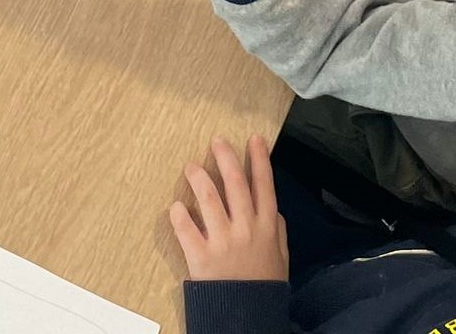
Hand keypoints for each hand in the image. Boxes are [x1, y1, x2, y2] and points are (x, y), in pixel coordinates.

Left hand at [170, 136, 288, 284]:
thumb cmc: (263, 287)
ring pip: (208, 199)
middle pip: (235, 184)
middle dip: (226, 157)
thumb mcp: (281, 259)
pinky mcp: (201, 256)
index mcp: (267, 229)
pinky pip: (186, 228)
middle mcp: (246, 229)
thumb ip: (278, 232)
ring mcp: (223, 242)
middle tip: (216, 141)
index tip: (254, 139)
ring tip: (190, 167)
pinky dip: (179, 214)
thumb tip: (274, 208)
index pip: (264, 187)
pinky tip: (175, 206)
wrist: (248, 319)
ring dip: (198, 178)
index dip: (260, 160)